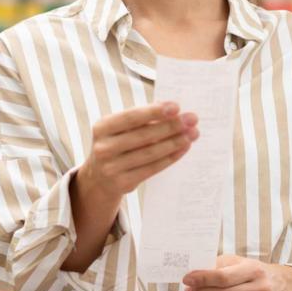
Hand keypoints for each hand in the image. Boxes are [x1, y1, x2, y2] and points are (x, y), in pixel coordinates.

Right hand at [76, 102, 198, 202]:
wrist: (99, 178)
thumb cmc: (117, 145)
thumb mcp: (121, 129)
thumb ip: (142, 118)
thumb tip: (172, 110)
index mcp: (102, 128)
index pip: (131, 117)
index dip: (154, 112)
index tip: (176, 107)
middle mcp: (103, 148)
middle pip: (144, 135)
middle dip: (171, 126)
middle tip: (191, 120)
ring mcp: (112, 167)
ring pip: (150, 153)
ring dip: (174, 142)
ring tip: (192, 134)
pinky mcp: (123, 182)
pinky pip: (152, 168)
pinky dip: (170, 157)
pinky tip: (183, 148)